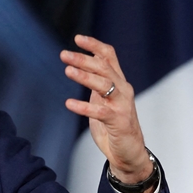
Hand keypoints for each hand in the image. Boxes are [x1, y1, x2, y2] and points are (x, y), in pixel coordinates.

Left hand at [61, 35, 154, 192]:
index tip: (77, 38)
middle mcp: (123, 90)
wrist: (129, 153)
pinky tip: (69, 104)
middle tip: (64, 54)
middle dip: (83, 59)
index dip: (94, 46)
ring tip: (67, 71)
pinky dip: (84, 107)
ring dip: (84, 77)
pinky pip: (100, 112)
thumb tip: (80, 67)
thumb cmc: (114, 126)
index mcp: (119, 82)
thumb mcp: (103, 100)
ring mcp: (122, 105)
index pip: (109, 57)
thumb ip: (95, 85)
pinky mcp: (119, 122)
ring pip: (104, 85)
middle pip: (104, 68)